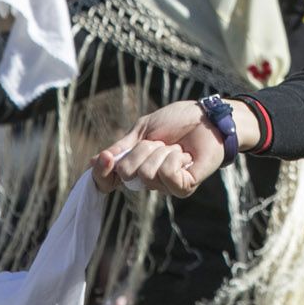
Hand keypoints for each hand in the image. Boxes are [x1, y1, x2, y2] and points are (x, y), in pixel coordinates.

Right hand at [91, 98, 258, 196]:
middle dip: (143, 149)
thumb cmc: (179, 121)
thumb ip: (121, 148)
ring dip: (162, 151)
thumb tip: (94, 162)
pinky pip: (168, 174)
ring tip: (177, 147)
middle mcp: (147, 181)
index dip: (102, 174)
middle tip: (162, 141)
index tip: (105, 159)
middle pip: (127, 173)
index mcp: (134, 167)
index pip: (108, 182)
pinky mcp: (184, 187)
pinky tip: (186, 155)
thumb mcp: (143, 130)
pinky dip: (175, 158)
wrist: (208, 117)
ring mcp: (165, 186)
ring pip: (147, 173)